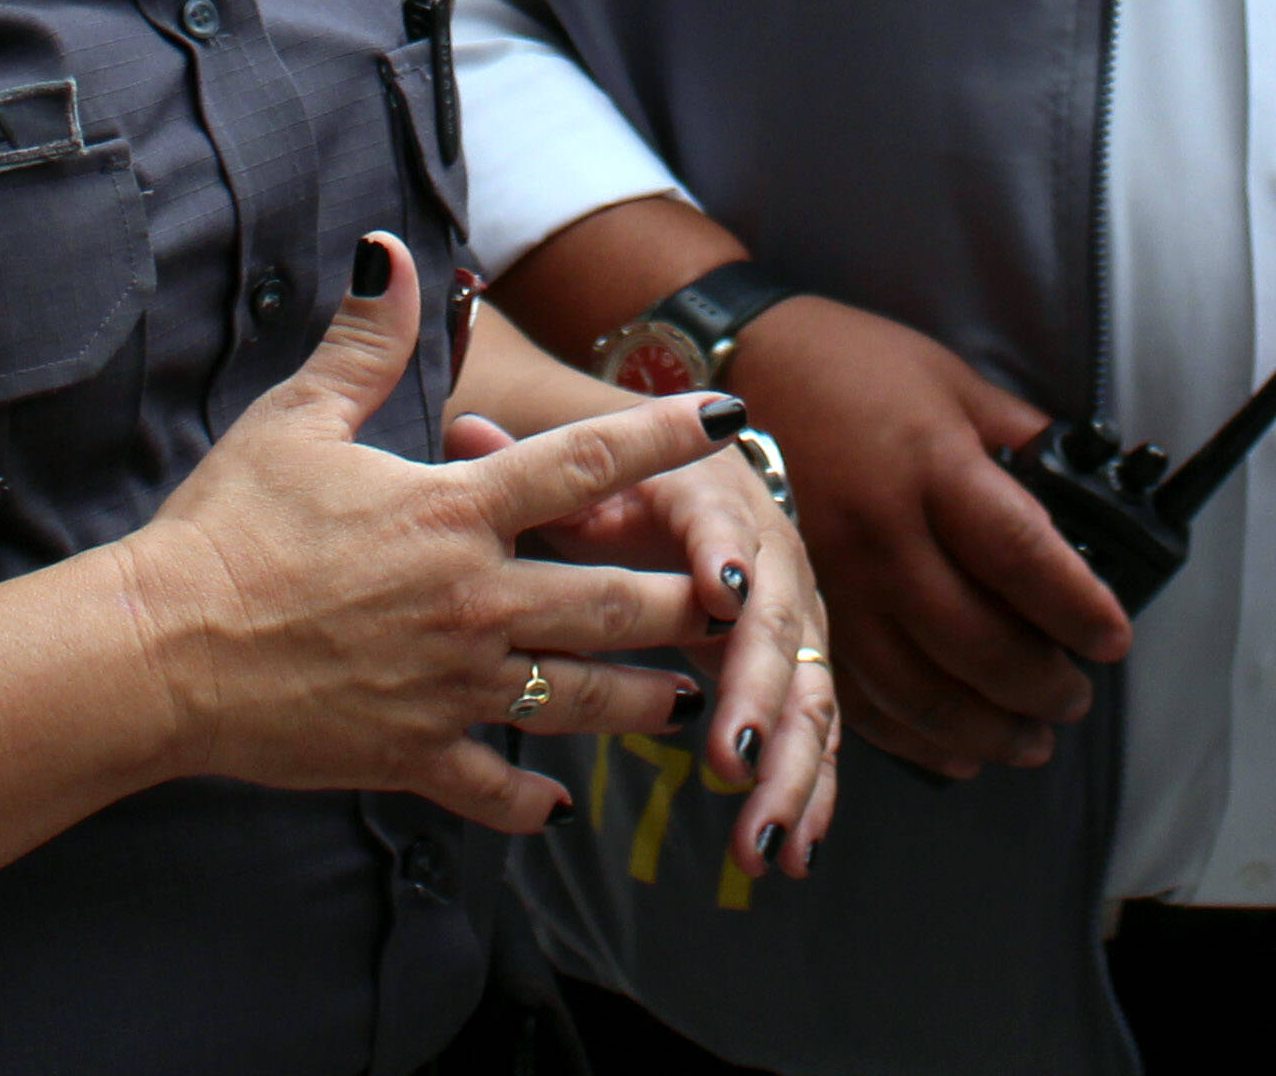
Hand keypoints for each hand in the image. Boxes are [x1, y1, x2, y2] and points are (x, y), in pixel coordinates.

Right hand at [113, 237, 736, 834]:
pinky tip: (561, 806)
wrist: (160, 650)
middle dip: (684, 601)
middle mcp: (472, 601)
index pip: (585, 462)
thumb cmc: (223, 528)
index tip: (731, 419)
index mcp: (453, 510)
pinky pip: (494, 788)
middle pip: (615, 601)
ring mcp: (448, 686)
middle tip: (735, 599)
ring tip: (683, 701)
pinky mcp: (411, 754)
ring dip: (641, 703)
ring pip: (580, 700)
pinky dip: (532, 800)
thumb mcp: (295, 418)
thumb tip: (393, 249)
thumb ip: (364, 342)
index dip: (664, 436)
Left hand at [459, 409, 844, 880]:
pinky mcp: (796, 675)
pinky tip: (791, 853)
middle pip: (778, 628)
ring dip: (791, 767)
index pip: (721, 525)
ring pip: (808, 695)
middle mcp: (768, 559)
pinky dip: (809, 792)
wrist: (689, 488)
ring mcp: (791, 623)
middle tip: (731, 758)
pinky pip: (814, 736)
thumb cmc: (617, 491)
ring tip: (760, 836)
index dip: (723, 557)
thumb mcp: (577, 475)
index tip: (716, 596)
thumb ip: (522, 460)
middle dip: (761, 697)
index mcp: (711, 499)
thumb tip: (462, 421)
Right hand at [722, 295, 1127, 782]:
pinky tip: (956, 750)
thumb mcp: (955, 383)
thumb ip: (1021, 440)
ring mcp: (833, 580)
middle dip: (1040, 686)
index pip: (1023, 555)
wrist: (746, 363)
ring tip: (1031, 740)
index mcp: (933, 466)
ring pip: (917, 689)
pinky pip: (856, 697)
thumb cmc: (857, 366)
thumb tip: (1089, 492)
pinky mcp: (796, 610)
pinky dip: (912, 739)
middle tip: (1076, 698)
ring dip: (985, 729)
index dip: (1078, 608)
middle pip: (975, 640)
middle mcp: (882, 533)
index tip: (1114, 640)